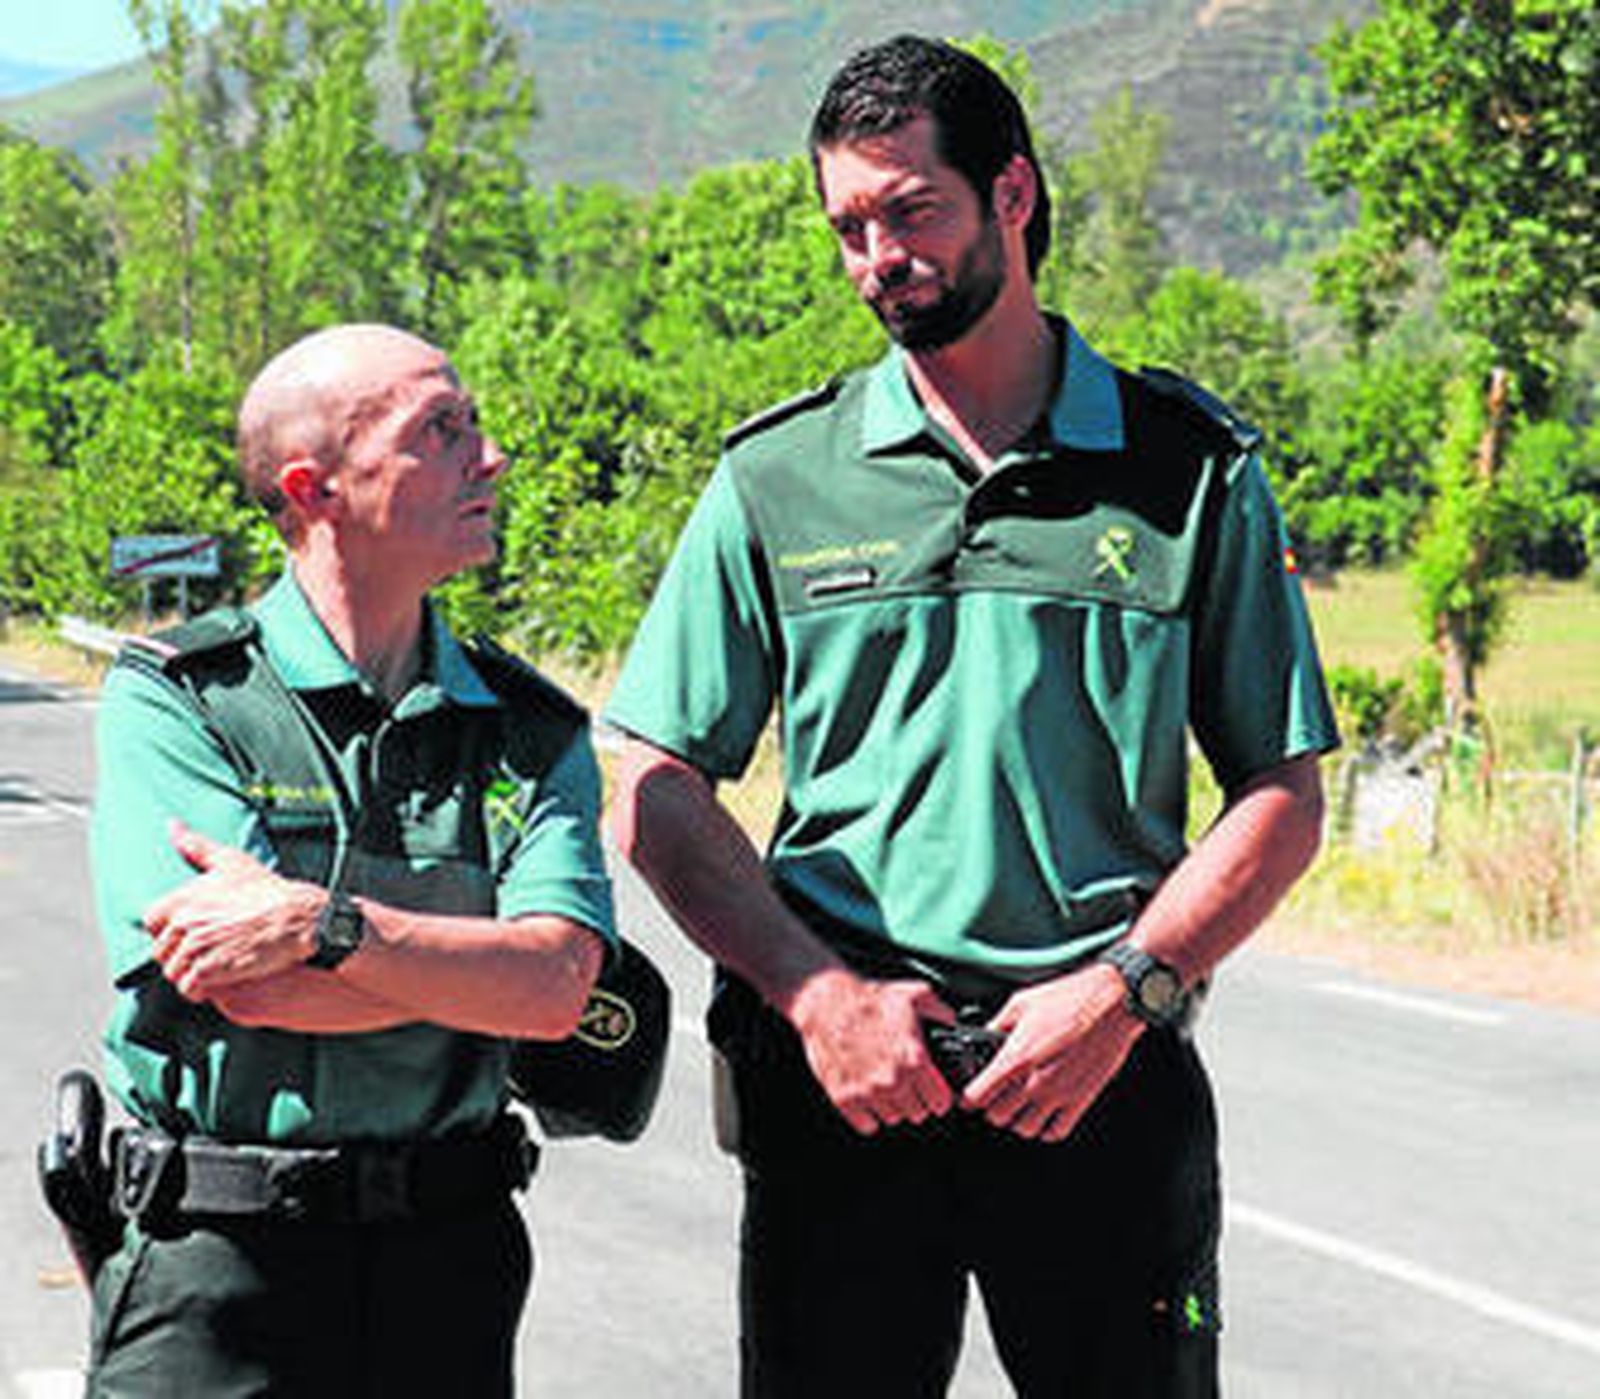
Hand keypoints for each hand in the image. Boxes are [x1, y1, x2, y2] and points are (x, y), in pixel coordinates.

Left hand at [142, 820, 322, 999]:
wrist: (298, 918)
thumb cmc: (268, 891)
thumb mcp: (231, 861)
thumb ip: (195, 845)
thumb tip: (172, 825)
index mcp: (183, 898)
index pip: (151, 922)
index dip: (169, 930)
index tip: (189, 933)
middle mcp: (184, 922)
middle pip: (162, 951)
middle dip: (181, 955)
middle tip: (208, 953)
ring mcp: (195, 947)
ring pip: (174, 972)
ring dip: (191, 974)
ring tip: (216, 968)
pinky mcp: (209, 970)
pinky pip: (189, 988)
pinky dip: (200, 990)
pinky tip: (219, 980)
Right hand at [786, 968, 956, 1134]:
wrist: (826, 1004)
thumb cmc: (865, 1000)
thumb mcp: (911, 996)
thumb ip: (937, 1008)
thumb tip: (949, 1016)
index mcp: (914, 1059)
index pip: (939, 1100)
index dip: (938, 1098)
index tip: (933, 1095)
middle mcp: (894, 1080)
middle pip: (917, 1113)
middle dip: (914, 1101)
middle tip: (907, 1089)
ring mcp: (869, 1092)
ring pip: (892, 1118)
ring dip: (891, 1108)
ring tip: (885, 1091)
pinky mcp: (845, 1099)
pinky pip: (866, 1124)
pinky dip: (867, 1116)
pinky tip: (866, 1099)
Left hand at [963, 963, 1142, 1142]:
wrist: (1112, 1003)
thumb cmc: (1070, 999)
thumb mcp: (1021, 1003)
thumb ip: (998, 1024)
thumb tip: (986, 1035)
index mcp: (1016, 1057)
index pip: (978, 1096)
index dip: (969, 1097)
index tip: (969, 1095)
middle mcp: (1036, 1081)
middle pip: (998, 1116)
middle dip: (992, 1108)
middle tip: (995, 1097)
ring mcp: (1059, 1094)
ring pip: (1025, 1129)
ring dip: (1018, 1120)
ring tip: (1019, 1107)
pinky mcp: (1081, 1100)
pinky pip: (1057, 1132)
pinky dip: (1046, 1130)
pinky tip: (1044, 1115)